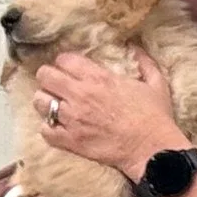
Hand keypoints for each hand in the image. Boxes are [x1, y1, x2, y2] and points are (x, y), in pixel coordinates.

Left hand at [35, 49, 184, 178]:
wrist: (152, 149)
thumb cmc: (155, 116)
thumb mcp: (156, 83)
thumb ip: (145, 62)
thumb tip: (136, 47)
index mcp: (99, 77)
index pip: (64, 59)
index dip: (65, 62)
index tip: (70, 69)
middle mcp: (80, 94)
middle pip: (45, 76)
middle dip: (49, 78)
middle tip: (57, 85)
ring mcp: (73, 119)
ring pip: (40, 102)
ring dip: (46, 103)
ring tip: (55, 107)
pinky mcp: (71, 140)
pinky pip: (45, 130)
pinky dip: (49, 128)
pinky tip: (58, 128)